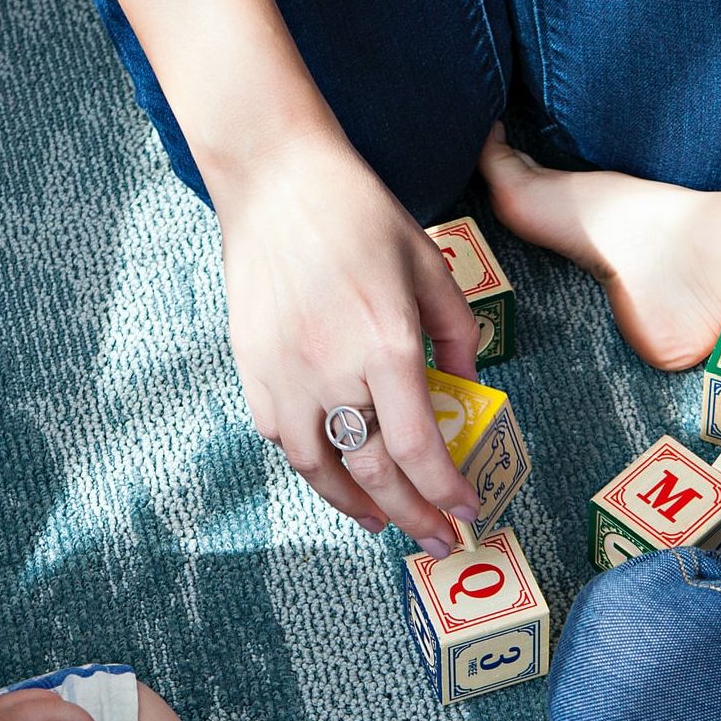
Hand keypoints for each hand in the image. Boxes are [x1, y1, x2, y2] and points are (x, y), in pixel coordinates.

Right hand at [216, 131, 481, 557]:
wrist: (275, 179)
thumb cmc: (359, 216)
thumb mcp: (430, 267)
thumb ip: (457, 335)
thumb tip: (466, 389)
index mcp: (385, 345)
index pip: (419, 449)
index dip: (445, 492)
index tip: (466, 513)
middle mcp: (333, 371)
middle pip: (375, 472)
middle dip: (413, 517)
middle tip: (437, 540)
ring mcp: (285, 376)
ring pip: (321, 470)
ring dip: (356, 506)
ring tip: (383, 521)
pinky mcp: (253, 371)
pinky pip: (284, 440)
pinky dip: (314, 467)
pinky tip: (336, 473)